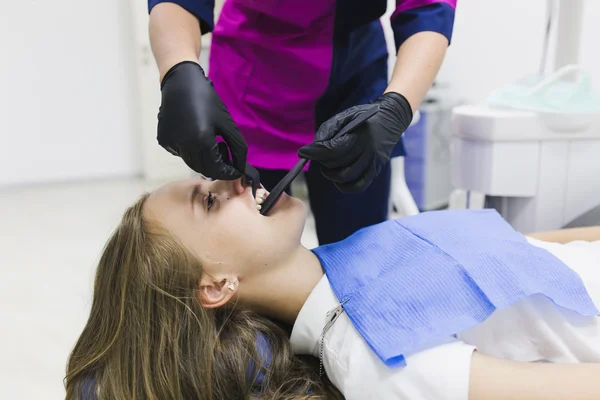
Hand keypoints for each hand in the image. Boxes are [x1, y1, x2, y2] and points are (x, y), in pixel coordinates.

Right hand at [157, 61, 246, 179]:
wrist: (180, 82)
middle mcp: (184, 147)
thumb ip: (237, 148)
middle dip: (218, 166)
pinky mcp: (164, 141)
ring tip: (212, 141)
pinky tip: (195, 134)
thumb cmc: (207, 100)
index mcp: (201, 142)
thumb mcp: (227, 124)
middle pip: (204, 169)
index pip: (217, 169)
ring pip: (192, 163)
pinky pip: (181, 153)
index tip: (237, 169)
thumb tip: (240, 167)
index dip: (229, 172)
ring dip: (205, 159)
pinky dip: (192, 150)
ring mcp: (171, 145)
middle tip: (226, 153)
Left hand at [298, 92, 412, 192]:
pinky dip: (345, 186)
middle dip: (322, 161)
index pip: (332, 149)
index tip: (303, 153)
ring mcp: (373, 161)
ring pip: (346, 176)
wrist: (391, 118)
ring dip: (331, 174)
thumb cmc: (364, 116)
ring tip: (327, 167)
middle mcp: (368, 149)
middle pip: (337, 163)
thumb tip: (313, 148)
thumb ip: (328, 130)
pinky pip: (359, 185)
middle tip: (318, 156)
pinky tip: (337, 180)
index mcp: (359, 133)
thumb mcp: (345, 116)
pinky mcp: (377, 169)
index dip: (314, 152)